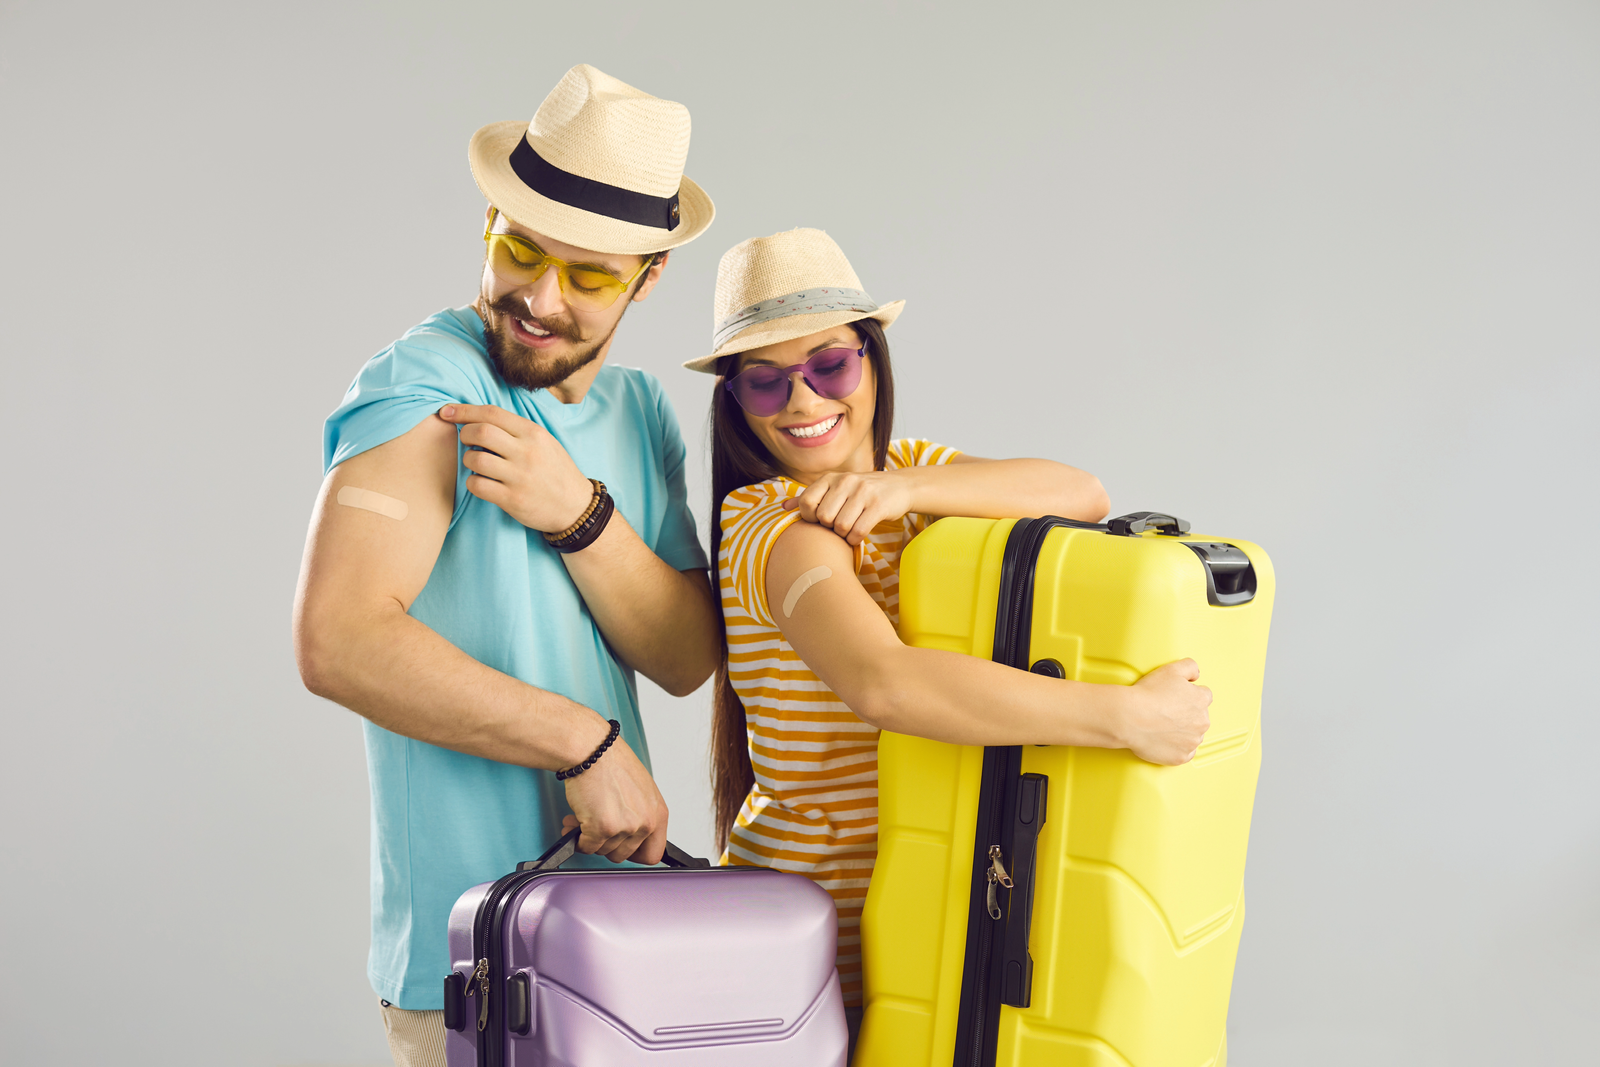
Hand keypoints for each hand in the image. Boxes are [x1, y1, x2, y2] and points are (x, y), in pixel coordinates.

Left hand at [437, 404, 592, 533]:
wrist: (575, 507)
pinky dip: (472, 482)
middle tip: (466, 441)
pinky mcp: (512, 499)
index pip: (492, 413)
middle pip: (481, 432)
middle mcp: (527, 452)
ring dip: (468, 460)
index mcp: (534, 433)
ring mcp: (519, 477)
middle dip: (465, 434)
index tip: (446, 412)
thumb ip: (517, 430)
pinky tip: (480, 482)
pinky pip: (478, 486)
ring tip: (475, 463)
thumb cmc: (556, 471)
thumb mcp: (545, 442)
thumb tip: (480, 419)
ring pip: (476, 460)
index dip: (464, 410)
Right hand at [559, 731, 668, 863]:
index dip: (635, 854)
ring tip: (584, 819)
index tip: (622, 847)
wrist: (593, 750)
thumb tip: (630, 834)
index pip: (654, 854)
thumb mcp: (640, 791)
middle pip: (624, 855)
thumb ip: (640, 815)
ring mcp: (624, 827)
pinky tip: (575, 821)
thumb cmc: (612, 763)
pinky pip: (586, 847)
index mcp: (658, 814)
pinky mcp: (602, 828)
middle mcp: (645, 822)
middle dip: (607, 843)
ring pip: (603, 851)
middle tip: (597, 829)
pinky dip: (577, 838)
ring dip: (590, 838)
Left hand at [781, 470, 915, 545]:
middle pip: (824, 518)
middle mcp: (845, 481)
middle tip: (839, 525)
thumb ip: (810, 497)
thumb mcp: (835, 489)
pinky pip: (858, 531)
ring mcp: (863, 492)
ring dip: (844, 535)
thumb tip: (783, 506)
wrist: (899, 487)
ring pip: (841, 526)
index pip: (806, 503)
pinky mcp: (878, 505)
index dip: (810, 518)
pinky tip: (859, 534)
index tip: (821, 520)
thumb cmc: (861, 492)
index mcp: (830, 477)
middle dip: (830, 528)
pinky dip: (856, 539)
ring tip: (850, 529)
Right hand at [1119, 659, 1212, 764]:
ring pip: (1192, 736)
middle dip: (1187, 715)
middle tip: (1166, 712)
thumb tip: (1196, 674)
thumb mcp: (1171, 669)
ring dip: (1182, 732)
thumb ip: (1190, 667)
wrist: (1130, 718)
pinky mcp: (1181, 757)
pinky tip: (1163, 740)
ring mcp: (1192, 741)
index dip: (1189, 695)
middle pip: (1199, 717)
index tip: (1176, 698)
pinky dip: (1176, 748)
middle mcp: (1202, 722)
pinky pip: (1184, 753)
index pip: (1204, 696)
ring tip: (1161, 726)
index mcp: (1201, 700)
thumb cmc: (1148, 694)